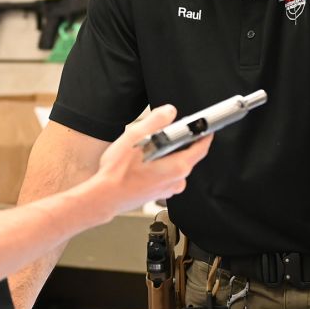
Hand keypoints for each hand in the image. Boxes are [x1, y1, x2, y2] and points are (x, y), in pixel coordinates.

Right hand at [85, 105, 211, 218]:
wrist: (105, 197)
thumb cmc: (118, 172)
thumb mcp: (137, 136)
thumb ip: (157, 120)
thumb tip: (169, 111)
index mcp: (178, 166)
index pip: (202, 147)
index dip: (204, 132)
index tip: (205, 124)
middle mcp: (177, 180)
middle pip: (187, 154)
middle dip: (178, 141)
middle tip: (164, 131)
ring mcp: (169, 188)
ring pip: (175, 164)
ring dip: (166, 154)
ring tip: (147, 148)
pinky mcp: (159, 192)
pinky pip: (166, 174)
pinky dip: (158, 165)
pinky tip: (142, 162)